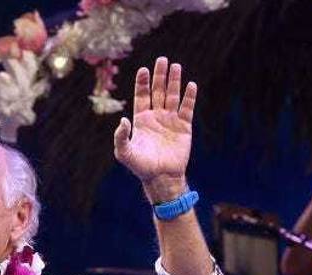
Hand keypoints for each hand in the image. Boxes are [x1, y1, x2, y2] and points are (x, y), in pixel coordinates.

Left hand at [114, 56, 196, 202]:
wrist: (161, 177)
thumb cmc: (140, 166)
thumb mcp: (124, 153)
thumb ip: (120, 136)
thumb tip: (123, 119)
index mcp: (141, 120)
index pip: (142, 96)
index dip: (142, 83)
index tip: (143, 69)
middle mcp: (156, 116)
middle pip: (158, 91)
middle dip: (159, 76)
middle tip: (162, 59)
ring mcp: (171, 120)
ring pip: (172, 96)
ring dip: (174, 81)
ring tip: (176, 66)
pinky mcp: (184, 127)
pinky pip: (187, 108)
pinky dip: (189, 97)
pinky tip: (190, 85)